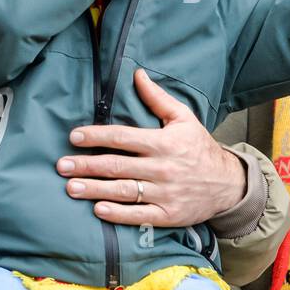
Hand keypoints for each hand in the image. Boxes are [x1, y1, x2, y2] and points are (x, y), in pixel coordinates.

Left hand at [56, 68, 246, 226]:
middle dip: (86, 165)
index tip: (74, 136)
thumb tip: (138, 74)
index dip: (95, 136)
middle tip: (61, 165)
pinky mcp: (168, 215)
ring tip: (71, 188)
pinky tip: (97, 209)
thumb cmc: (200, 148)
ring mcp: (165, 193)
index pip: (122, 137)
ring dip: (94, 190)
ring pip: (123, 191)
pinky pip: (139, 215)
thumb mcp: (183, 118)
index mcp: (163, 142)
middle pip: (117, 166)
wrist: (229, 184)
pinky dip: (117, 214)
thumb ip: (158, 98)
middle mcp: (162, 168)